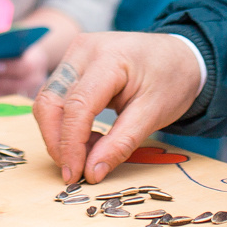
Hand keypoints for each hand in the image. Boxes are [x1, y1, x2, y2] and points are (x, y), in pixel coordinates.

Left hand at [0, 42, 47, 98]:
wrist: (33, 62)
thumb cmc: (19, 50)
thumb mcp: (16, 45)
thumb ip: (2, 48)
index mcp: (35, 64)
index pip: (22, 68)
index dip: (6, 68)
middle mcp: (34, 82)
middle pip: (12, 85)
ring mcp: (27, 95)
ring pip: (5, 96)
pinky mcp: (20, 103)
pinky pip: (1, 103)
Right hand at [33, 32, 205, 184]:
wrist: (178, 55)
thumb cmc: (171, 79)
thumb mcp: (154, 115)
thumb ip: (121, 144)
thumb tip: (92, 172)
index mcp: (109, 57)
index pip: (77, 105)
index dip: (70, 145)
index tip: (75, 175)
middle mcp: (83, 50)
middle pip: (50, 101)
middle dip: (57, 142)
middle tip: (75, 172)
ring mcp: (75, 54)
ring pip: (48, 100)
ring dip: (60, 135)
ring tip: (90, 153)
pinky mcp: (72, 64)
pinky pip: (56, 97)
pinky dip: (66, 124)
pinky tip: (89, 139)